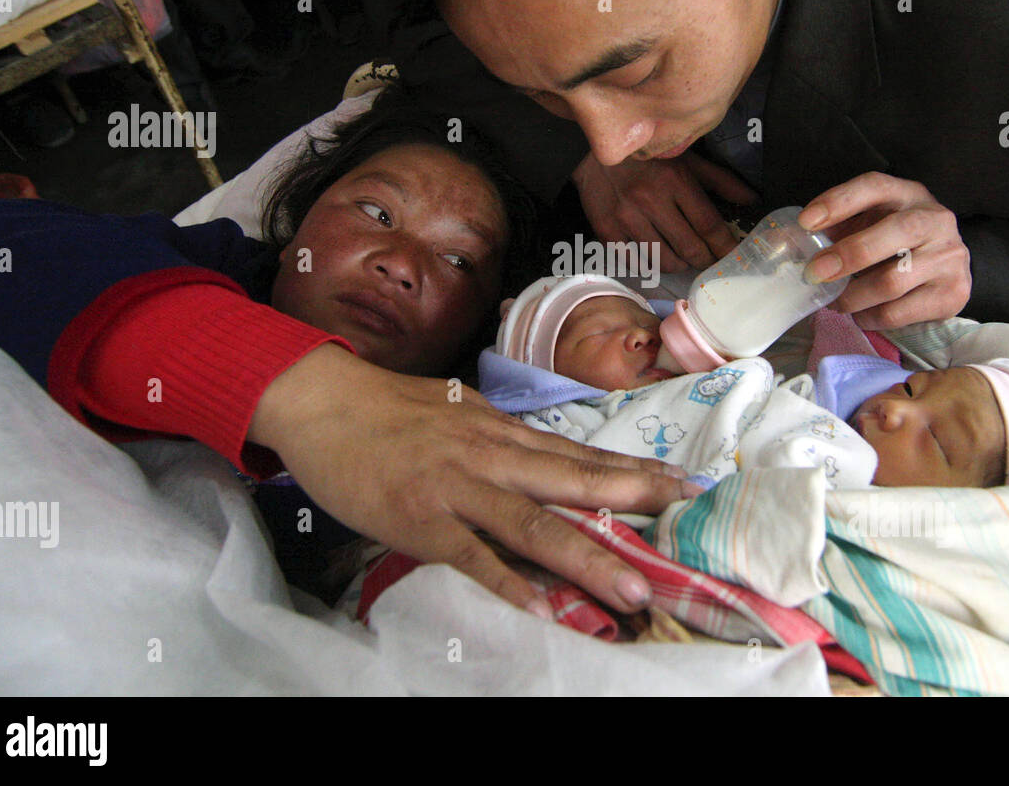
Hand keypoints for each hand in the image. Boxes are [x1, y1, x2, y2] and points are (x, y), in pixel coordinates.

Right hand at [248, 345, 694, 616]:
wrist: (322, 402)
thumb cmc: (389, 411)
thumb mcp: (458, 413)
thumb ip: (501, 441)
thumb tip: (541, 459)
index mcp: (502, 432)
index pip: (578, 453)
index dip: (632, 467)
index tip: (683, 480)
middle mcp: (491, 454)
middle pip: (573, 480)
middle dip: (634, 499)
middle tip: (687, 515)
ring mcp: (457, 487)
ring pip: (532, 523)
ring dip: (585, 556)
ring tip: (630, 587)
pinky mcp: (420, 518)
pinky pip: (470, 556)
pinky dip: (507, 581)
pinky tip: (540, 606)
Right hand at [572, 152, 758, 272]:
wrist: (591, 154)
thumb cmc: (646, 159)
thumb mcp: (685, 160)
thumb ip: (720, 180)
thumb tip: (751, 199)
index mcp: (675, 180)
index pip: (709, 224)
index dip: (724, 245)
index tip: (731, 255)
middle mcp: (651, 200)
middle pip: (689, 247)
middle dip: (704, 259)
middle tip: (707, 259)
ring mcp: (627, 217)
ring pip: (664, 260)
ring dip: (679, 264)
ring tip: (683, 258)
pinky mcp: (607, 231)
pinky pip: (637, 263)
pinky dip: (651, 265)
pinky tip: (657, 256)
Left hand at [798, 173, 970, 328]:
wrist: (947, 269)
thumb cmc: (896, 244)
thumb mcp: (868, 225)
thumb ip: (834, 229)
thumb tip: (783, 240)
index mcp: (909, 194)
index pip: (875, 187)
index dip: (839, 202)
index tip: (806, 222)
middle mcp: (936, 220)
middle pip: (896, 232)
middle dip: (849, 254)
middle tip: (814, 273)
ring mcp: (950, 257)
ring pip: (893, 280)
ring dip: (853, 295)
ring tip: (835, 301)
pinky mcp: (953, 293)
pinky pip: (900, 311)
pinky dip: (870, 316)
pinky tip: (861, 313)